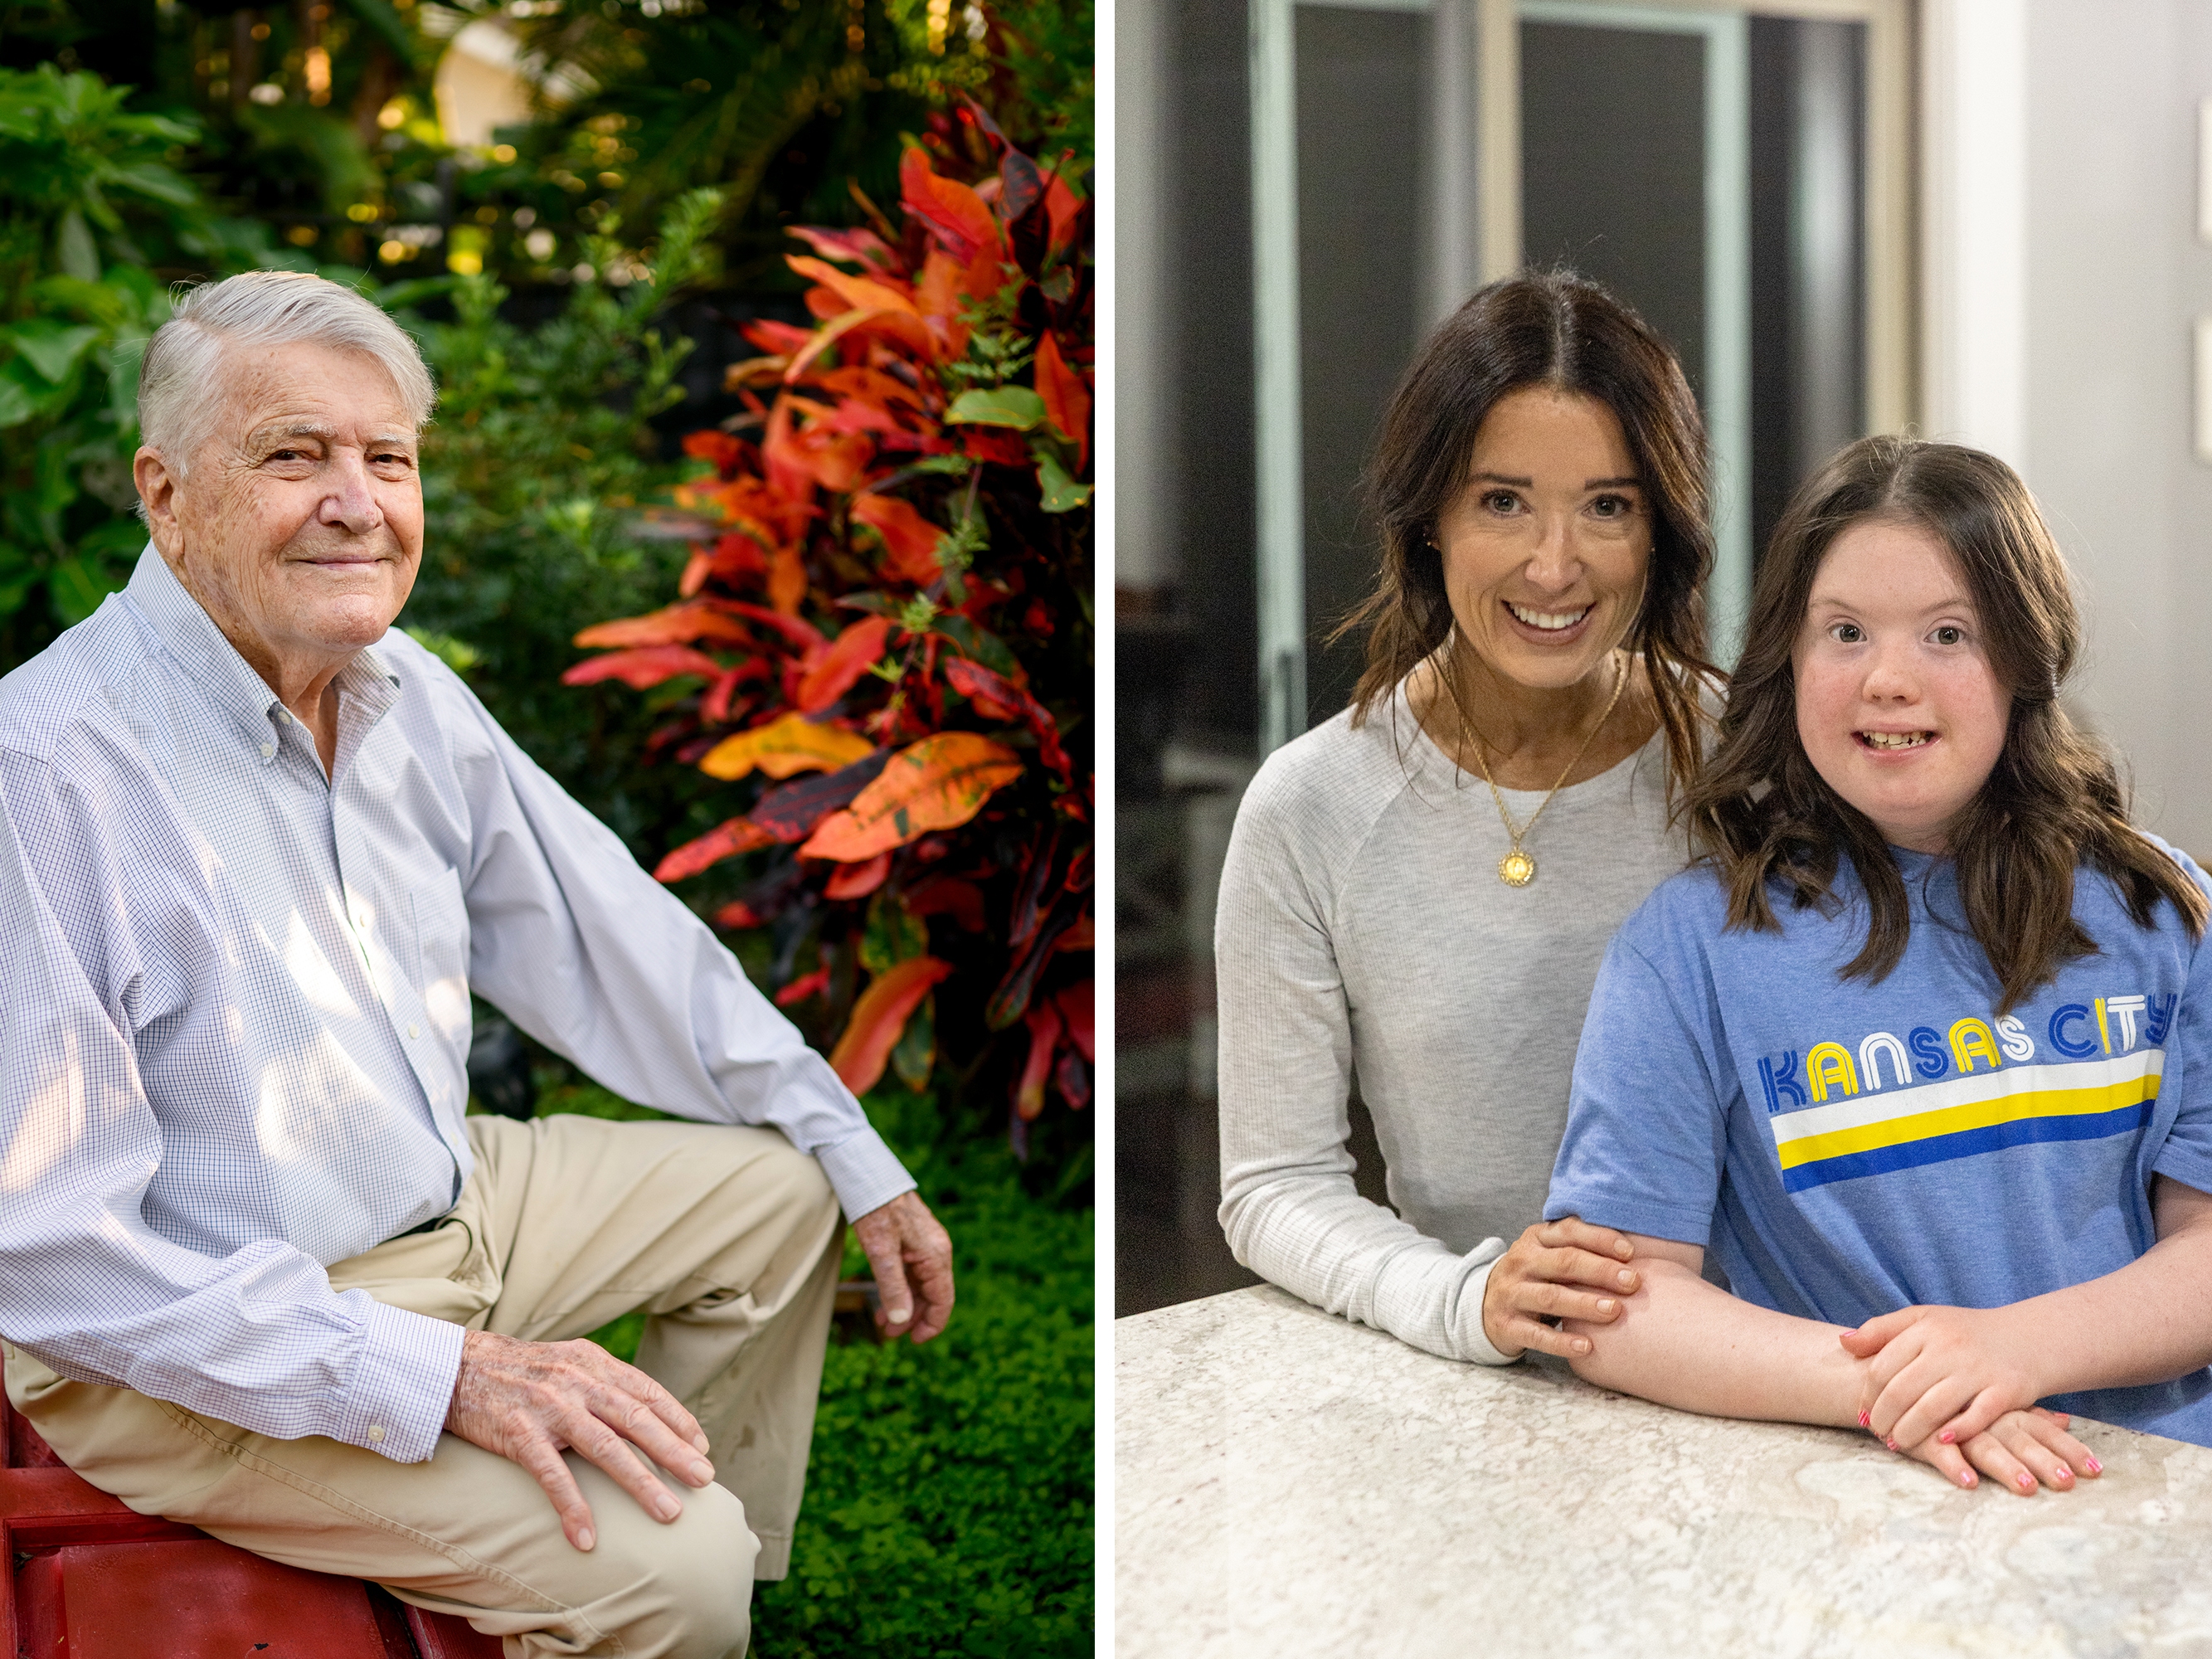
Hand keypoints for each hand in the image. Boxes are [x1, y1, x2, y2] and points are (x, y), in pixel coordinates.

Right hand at [444, 1329, 715, 1552]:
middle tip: (704, 1480)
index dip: (678, 1420)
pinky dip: (573, 1508)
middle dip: (675, 1452)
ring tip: (668, 1514)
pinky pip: (552, 1475)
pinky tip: (587, 1538)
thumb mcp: (569, 1362)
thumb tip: (645, 1412)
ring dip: (641, 1483)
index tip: (702, 1447)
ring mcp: (550, 1407)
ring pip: (606, 1448)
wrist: (457, 1368)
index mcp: (594, 1364)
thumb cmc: (521, 1371)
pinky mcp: (518, 1433)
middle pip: (637, 1420)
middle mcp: (579, 1381)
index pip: (647, 1392)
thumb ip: (604, 1382)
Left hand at [851, 1190, 954, 1341]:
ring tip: (882, 1319)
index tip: (913, 1341)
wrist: (871, 1177)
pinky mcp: (915, 1241)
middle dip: (912, 1318)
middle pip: (933, 1296)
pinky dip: (901, 1288)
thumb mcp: (881, 1253)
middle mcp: (937, 1252)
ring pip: (922, 1286)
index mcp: (935, 1256)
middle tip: (887, 1332)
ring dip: (905, 1305)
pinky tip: (885, 1297)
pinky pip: (914, 1272)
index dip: (931, 1325)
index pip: (943, 1301)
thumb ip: (893, 1287)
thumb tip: (902, 1320)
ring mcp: (927, 1246)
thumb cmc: (876, 1212)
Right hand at [1479, 1216, 1640, 1359]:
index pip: (1569, 1231)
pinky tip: (1587, 1347)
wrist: (1483, 1305)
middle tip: (1632, 1282)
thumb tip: (1636, 1252)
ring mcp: (1511, 1293)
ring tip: (1614, 1311)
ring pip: (1550, 1297)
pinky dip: (1561, 1342)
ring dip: (1584, 1304)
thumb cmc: (1534, 1278)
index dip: (1600, 1239)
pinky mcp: (1506, 1325)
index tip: (1630, 1253)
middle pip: (1563, 1262)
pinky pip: (1535, 1334)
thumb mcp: (1548, 1254)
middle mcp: (1521, 1262)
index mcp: (1535, 1239)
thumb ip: (1580, 1248)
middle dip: (1600, 1271)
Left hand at [1840, 1303, 2045, 1448]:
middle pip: (1902, 1391)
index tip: (1862, 1414)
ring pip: (1932, 1408)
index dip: (1867, 1396)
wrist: (2029, 1338)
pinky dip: (1955, 1432)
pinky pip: (1976, 1417)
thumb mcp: (1923, 1319)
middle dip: (1883, 1419)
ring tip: (1897, 1444)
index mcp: (1925, 1329)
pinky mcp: (2007, 1391)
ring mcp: (1978, 1370)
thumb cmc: (1966, 1332)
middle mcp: (1950, 1348)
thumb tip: (1843, 1343)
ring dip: (1910, 1432)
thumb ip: (1882, 1330)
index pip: (1882, 1368)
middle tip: (1877, 1434)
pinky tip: (1939, 1441)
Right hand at [1891, 1407, 2101, 1493]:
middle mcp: (1981, 1416)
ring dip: (2006, 1468)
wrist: (1882, 1373)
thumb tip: (2064, 1418)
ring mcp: (1952, 1424)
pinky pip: (1939, 1451)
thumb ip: (2023, 1408)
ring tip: (2026, 1489)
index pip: (2040, 1427)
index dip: (2067, 1447)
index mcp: (1999, 1406)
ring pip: (1983, 1447)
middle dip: (2045, 1462)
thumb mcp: (1985, 1395)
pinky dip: (1953, 1466)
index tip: (2097, 1469)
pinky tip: (1967, 1482)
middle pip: (2019, 1440)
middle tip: (2068, 1483)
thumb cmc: (1941, 1387)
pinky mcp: (1920, 1434)